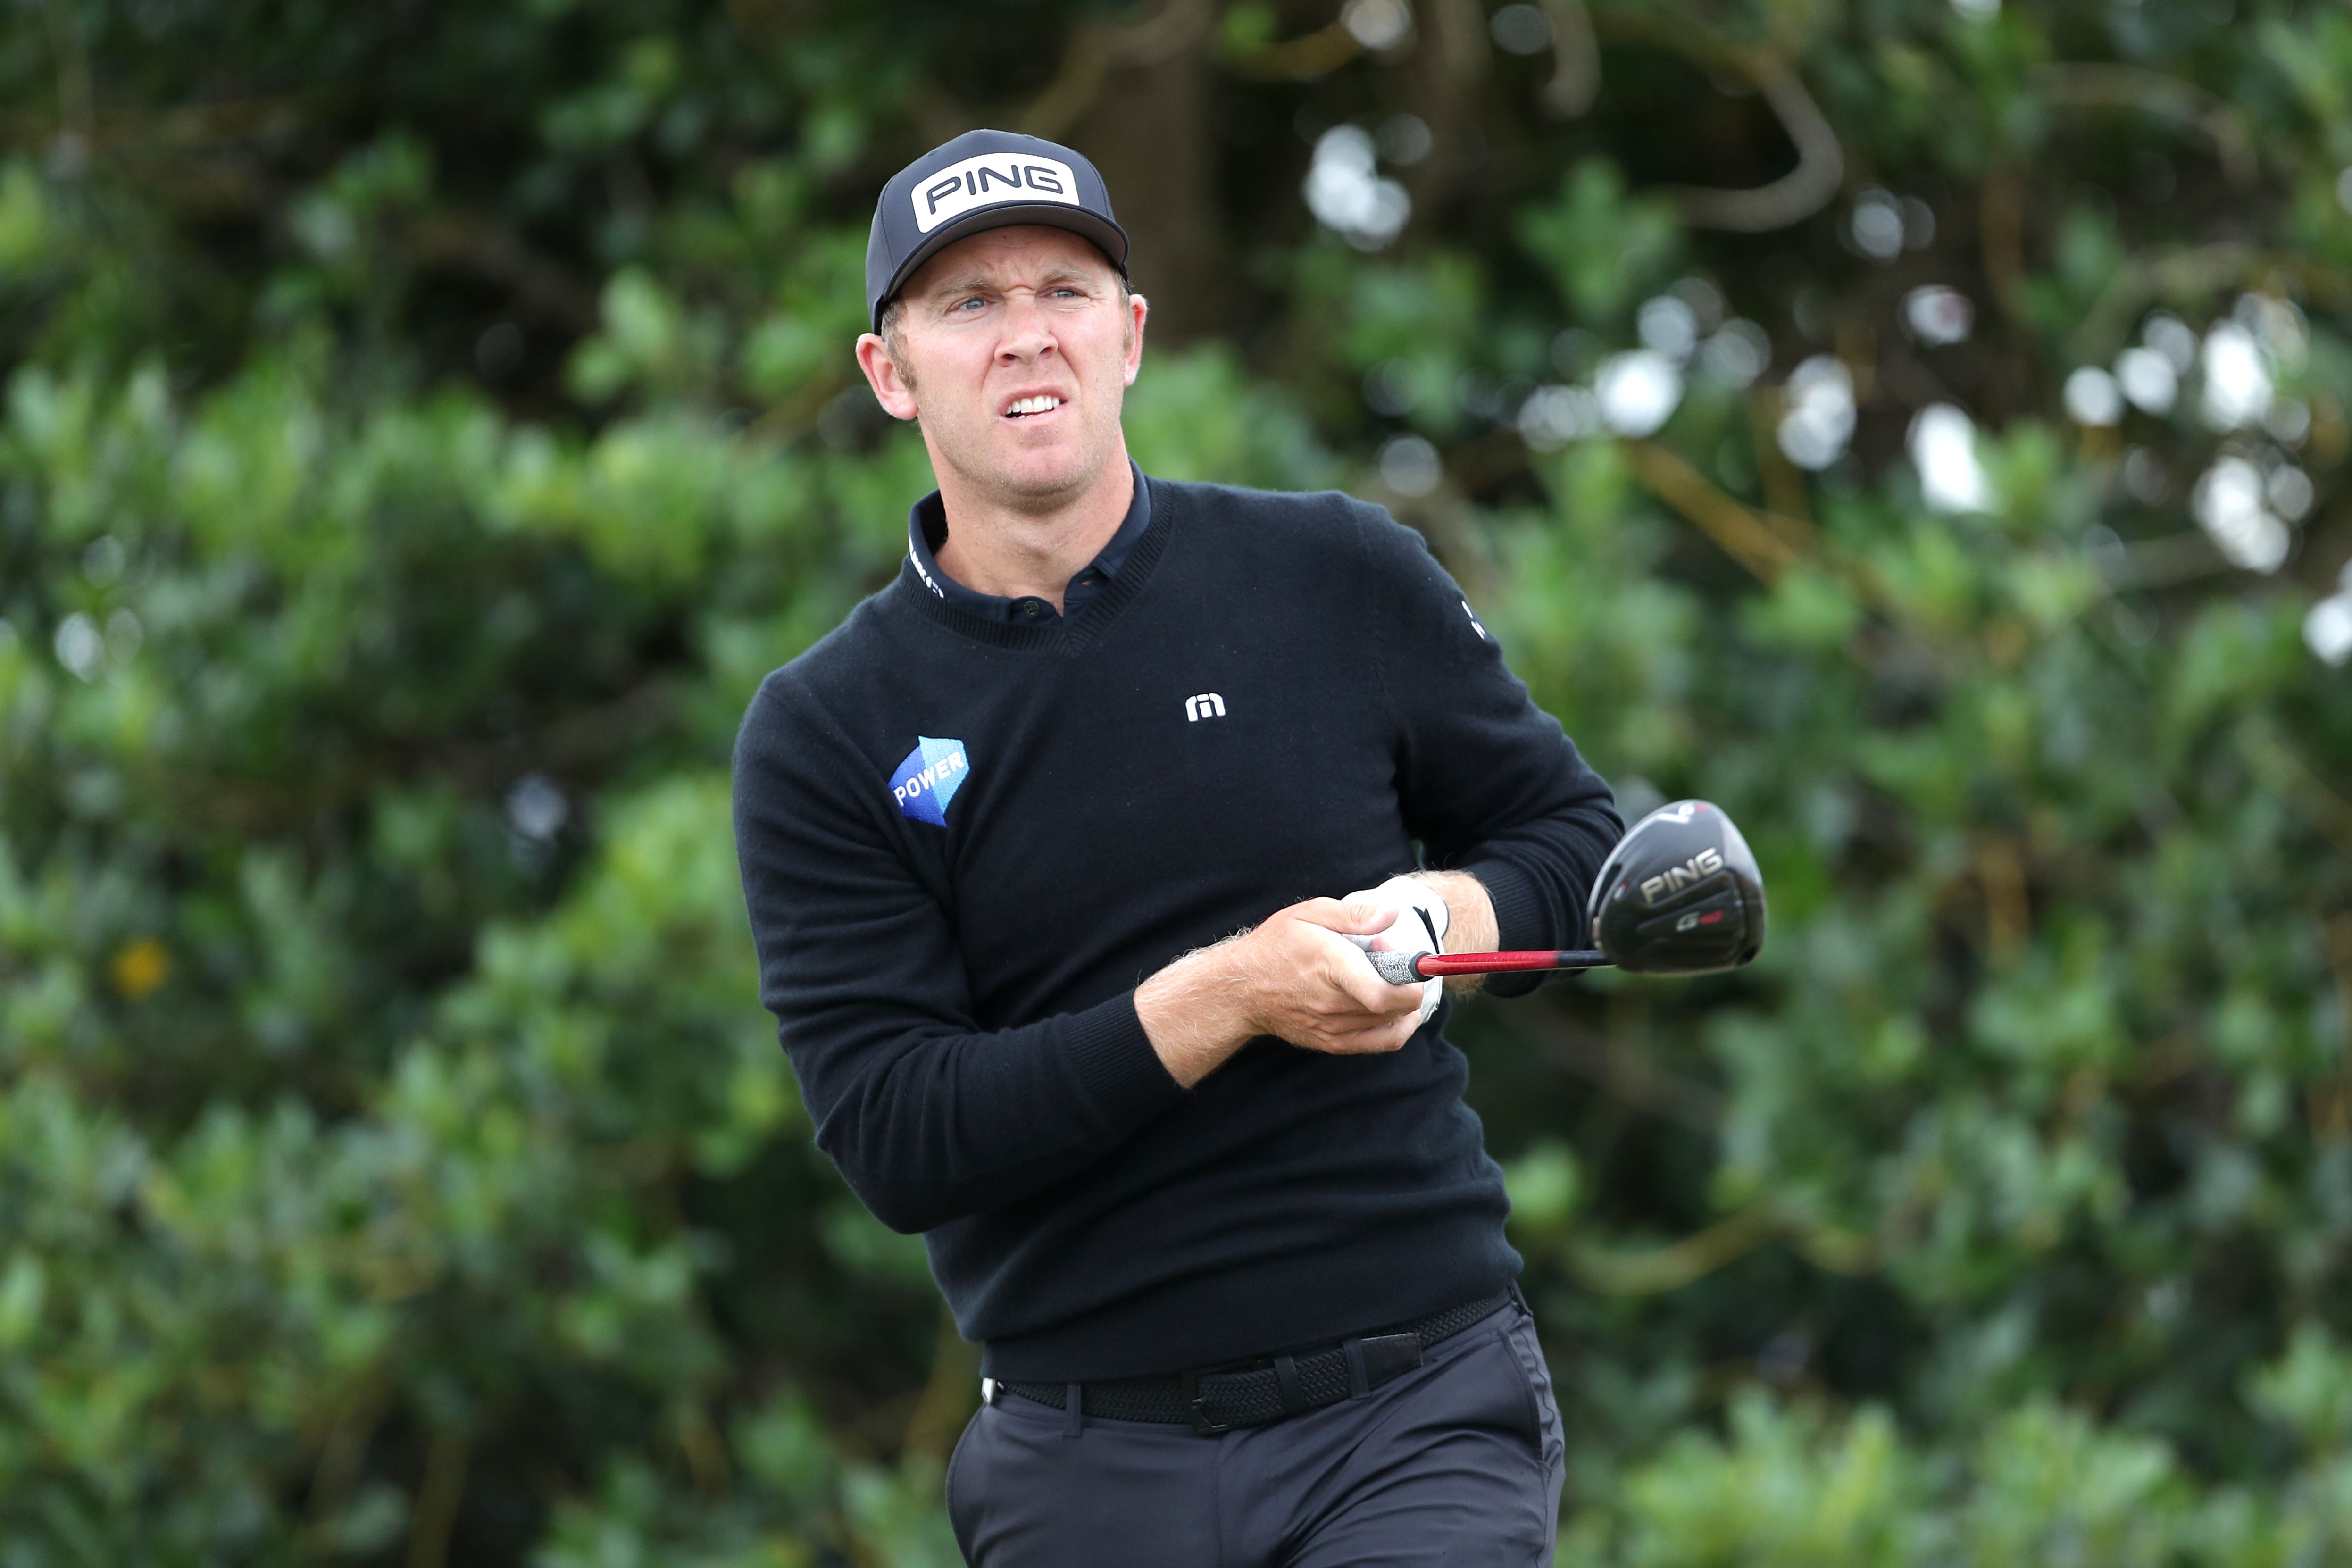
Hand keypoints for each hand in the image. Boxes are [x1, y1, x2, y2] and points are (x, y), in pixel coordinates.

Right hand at [1135, 897, 1429, 1086]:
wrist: (1241, 990)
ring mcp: (1333, 1028)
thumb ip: (1353, 915)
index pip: (1382, 994)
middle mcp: (1333, 1004)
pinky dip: (1399, 1028)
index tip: (1417, 966)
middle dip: (1409, 985)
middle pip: (1395, 1008)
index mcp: (1330, 968)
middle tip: (1395, 963)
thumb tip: (1392, 914)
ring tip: (1387, 980)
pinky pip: (1381, 1043)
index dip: (1412, 984)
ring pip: (1393, 1025)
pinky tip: (1396, 1009)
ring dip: (1404, 1004)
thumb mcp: (1309, 914)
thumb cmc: (1275, 946)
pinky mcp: (1332, 1043)